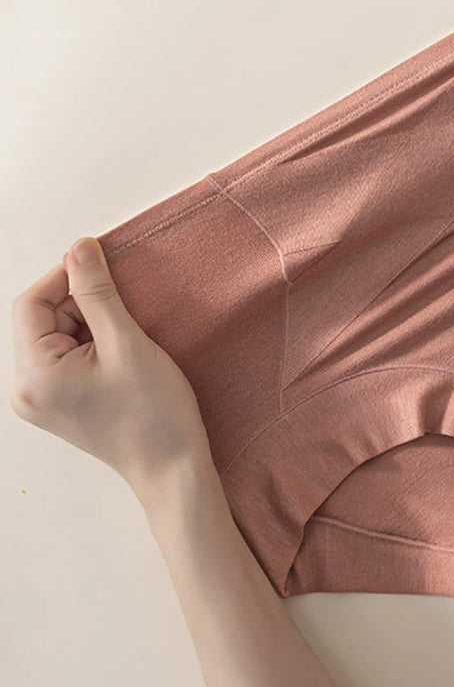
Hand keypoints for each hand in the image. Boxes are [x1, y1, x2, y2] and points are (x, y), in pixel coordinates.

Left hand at [10, 236, 211, 509]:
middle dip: (79, 304)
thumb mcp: (126, 341)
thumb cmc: (153, 411)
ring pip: (53, 334)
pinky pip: (61, 355)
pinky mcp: (55, 403)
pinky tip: (118, 354)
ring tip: (124, 340)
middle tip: (123, 315)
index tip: (103, 268)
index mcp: (32, 376)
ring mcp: (37, 400)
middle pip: (40, 318)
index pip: (30, 303)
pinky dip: (88, 343)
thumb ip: (96, 291)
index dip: (65, 277)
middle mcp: (23, 390)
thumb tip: (78, 247)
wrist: (171, 467)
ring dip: (87, 322)